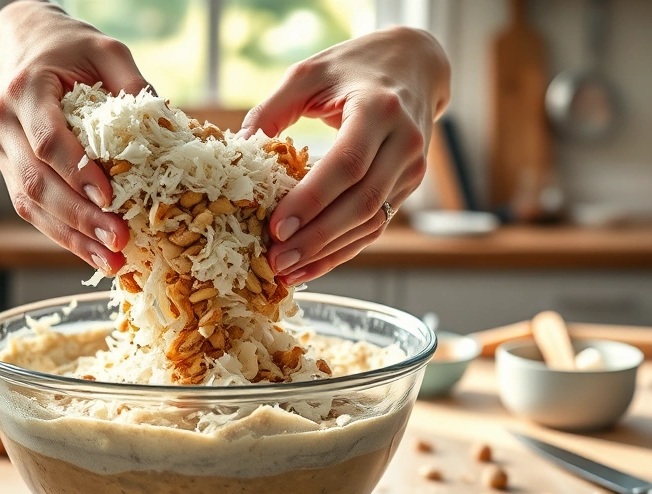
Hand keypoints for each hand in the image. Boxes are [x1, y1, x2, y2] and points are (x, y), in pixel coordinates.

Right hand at [0, 1, 150, 273]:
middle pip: (37, 182)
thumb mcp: (104, 50)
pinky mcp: (10, 171)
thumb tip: (170, 125)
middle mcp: (4, 126)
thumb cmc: (66, 48)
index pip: (47, 141)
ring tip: (110, 260)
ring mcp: (2, 152)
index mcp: (25, 91)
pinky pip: (33, 209)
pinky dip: (63, 235)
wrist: (17, 45)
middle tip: (118, 240)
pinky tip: (94, 253)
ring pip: (30, 205)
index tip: (107, 197)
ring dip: (71, 237)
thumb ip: (133, 83)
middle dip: (79, 218)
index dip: (76, 172)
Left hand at [241, 27, 450, 284]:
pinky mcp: (407, 188)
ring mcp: (411, 170)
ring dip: (327, 252)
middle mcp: (404, 143)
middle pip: (361, 203)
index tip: (276, 227)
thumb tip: (237, 150)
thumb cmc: (353, 68)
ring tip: (286, 270)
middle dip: (316, 238)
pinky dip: (341, 250)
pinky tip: (309, 266)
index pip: (347, 165)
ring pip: (371, 223)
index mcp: (379, 110)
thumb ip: (271, 110)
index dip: (311, 200)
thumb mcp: (309, 74)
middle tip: (276, 260)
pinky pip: (374, 226)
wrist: (414, 66)